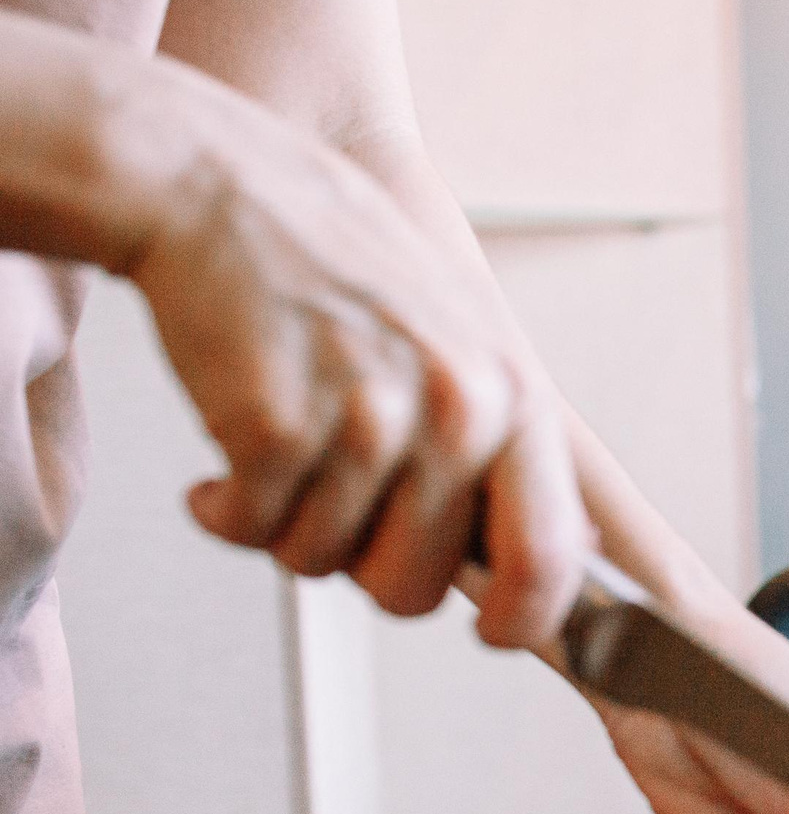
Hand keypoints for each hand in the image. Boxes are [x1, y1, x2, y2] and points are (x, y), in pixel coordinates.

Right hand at [118, 58, 589, 647]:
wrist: (215, 182)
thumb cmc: (336, 266)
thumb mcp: (461, 337)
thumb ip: (499, 440)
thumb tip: (534, 558)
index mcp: (512, 395)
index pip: (548, 555)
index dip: (521, 616)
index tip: (493, 631)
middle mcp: (456, 410)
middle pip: (413, 589)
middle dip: (361, 565)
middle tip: (329, 501)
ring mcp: (367, 420)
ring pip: (321, 563)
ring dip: (285, 523)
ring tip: (279, 446)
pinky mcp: (275, 426)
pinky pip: (250, 532)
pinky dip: (223, 509)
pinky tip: (222, 452)